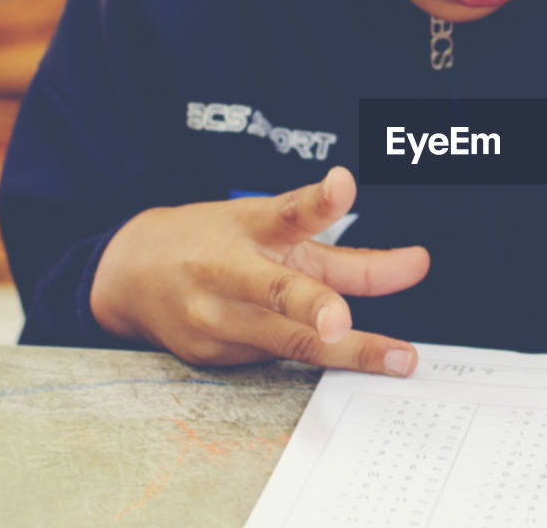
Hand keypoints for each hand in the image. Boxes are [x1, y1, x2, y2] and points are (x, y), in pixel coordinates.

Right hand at [90, 167, 428, 373]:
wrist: (130, 274)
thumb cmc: (217, 244)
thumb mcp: (275, 233)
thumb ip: (346, 256)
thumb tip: (416, 266)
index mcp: (250, 226)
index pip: (287, 211)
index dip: (319, 200)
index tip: (342, 184)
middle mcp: (229, 272)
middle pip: (280, 291)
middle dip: (316, 308)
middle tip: (343, 320)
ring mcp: (215, 319)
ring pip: (287, 342)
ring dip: (346, 353)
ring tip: (396, 359)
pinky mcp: (210, 357)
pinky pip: (277, 361)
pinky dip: (315, 360)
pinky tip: (341, 358)